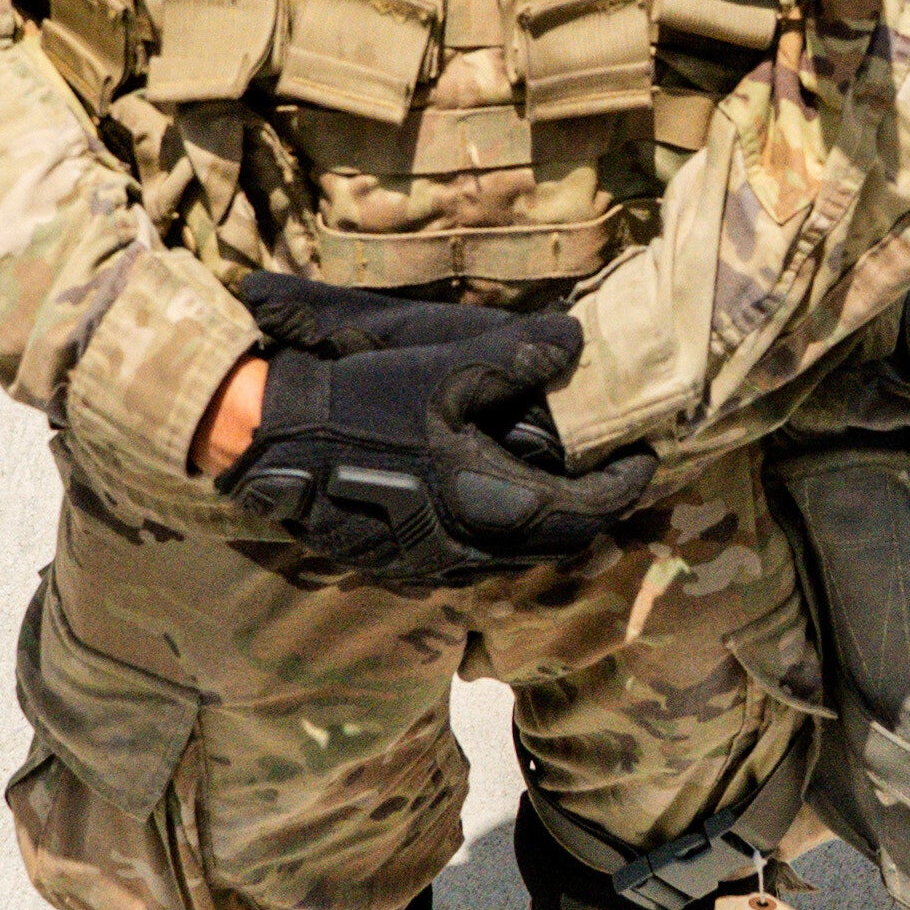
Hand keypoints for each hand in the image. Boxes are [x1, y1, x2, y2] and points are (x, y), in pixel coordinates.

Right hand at [216, 274, 654, 587]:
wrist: (266, 442)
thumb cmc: (356, 399)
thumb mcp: (439, 366)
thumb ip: (513, 359)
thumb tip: (574, 343)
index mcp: (484, 501)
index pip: (581, 511)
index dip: (620, 487)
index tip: (644, 459)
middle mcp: (465, 548)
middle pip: (555, 545)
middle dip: (590, 511)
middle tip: (611, 474)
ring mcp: (429, 565)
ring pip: (513, 558)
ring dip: (544, 526)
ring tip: (557, 484)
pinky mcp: (398, 566)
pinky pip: (471, 559)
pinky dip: (500, 533)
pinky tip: (491, 498)